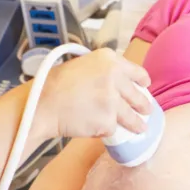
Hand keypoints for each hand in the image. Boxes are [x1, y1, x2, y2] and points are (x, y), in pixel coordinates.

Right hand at [34, 48, 152, 138]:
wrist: (42, 104)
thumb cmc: (55, 84)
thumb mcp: (82, 65)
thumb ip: (104, 71)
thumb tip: (120, 83)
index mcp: (109, 59)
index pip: (136, 71)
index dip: (142, 81)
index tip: (144, 86)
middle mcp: (115, 76)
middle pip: (138, 95)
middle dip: (143, 105)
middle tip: (146, 110)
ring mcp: (113, 100)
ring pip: (132, 116)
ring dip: (137, 124)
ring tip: (140, 128)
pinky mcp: (108, 120)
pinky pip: (114, 128)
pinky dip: (108, 130)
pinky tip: (99, 128)